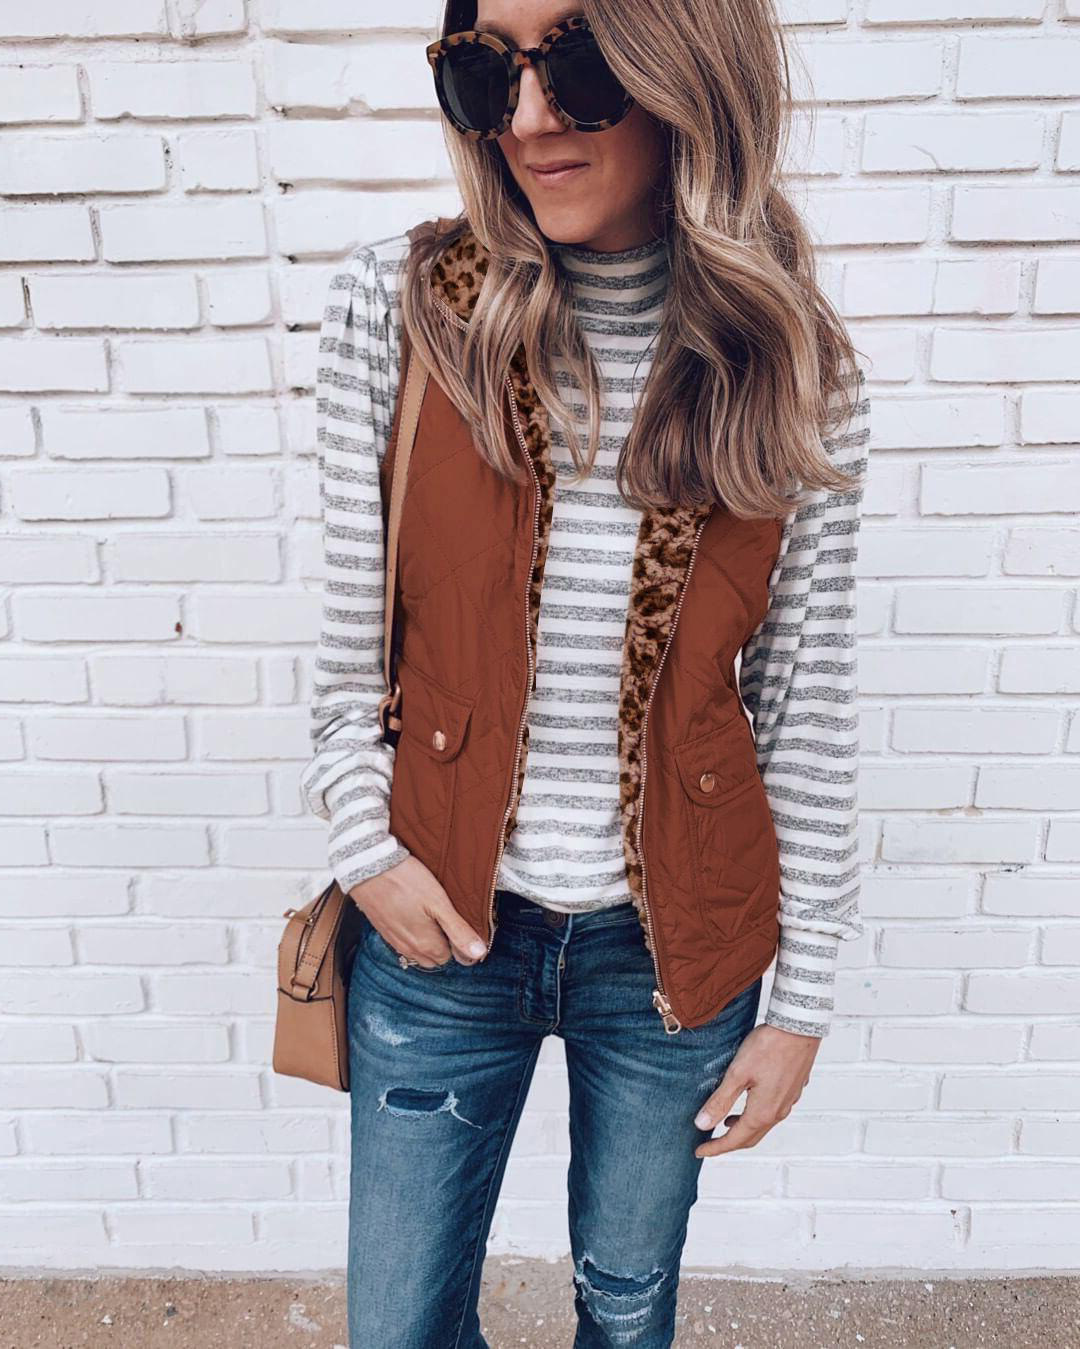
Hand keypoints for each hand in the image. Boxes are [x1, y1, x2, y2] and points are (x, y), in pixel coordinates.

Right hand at [349, 855, 487, 968]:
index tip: (456, 920)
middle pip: (434, 957)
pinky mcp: (383, 930)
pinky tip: (412, 911)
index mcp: (425, 946)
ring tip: (428, 912)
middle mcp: (408, 949)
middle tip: (443, 915)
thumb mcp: (439, 903)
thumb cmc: (407, 882)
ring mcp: (394, 941)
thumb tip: (478, 953)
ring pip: (418, 950)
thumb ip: (458, 930)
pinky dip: (411, 932)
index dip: (456, 940)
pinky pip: (403, 941)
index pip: (451, 957)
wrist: (368, 867)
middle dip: (442, 942)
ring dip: (426, 937)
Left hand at [692, 1023, 820, 1157]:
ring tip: (726, 1122)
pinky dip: (756, 1115)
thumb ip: (720, 1101)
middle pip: (750, 1137)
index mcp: (762, 1112)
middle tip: (710, 1142)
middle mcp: (778, 1112)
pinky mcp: (792, 1089)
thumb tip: (702, 1124)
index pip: (734, 1140)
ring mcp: (787, 1101)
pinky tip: (748, 1102)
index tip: (699, 1151)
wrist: (799, 1028)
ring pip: (762, 1125)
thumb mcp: (737, 1073)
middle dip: (729, 1143)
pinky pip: (772, 1111)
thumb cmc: (769, 1047)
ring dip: (743, 1129)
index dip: (715, 1148)